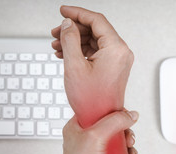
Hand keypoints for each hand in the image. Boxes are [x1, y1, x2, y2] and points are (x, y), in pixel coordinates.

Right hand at [51, 6, 133, 127]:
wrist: (99, 120)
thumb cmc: (91, 100)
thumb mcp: (74, 66)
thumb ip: (69, 40)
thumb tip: (67, 25)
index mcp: (115, 48)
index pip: (96, 20)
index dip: (77, 13)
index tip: (63, 11)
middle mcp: (120, 52)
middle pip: (95, 30)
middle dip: (73, 29)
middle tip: (55, 32)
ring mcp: (117, 60)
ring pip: (94, 41)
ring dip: (75, 41)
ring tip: (57, 45)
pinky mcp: (112, 67)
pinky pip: (96, 52)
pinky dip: (81, 51)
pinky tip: (66, 54)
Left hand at [54, 110, 137, 153]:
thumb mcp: (96, 137)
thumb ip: (114, 121)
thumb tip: (130, 115)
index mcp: (76, 127)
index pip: (97, 110)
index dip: (112, 112)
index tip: (123, 117)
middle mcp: (84, 139)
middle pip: (111, 127)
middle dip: (125, 133)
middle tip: (128, 140)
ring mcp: (93, 153)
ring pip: (118, 143)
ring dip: (129, 149)